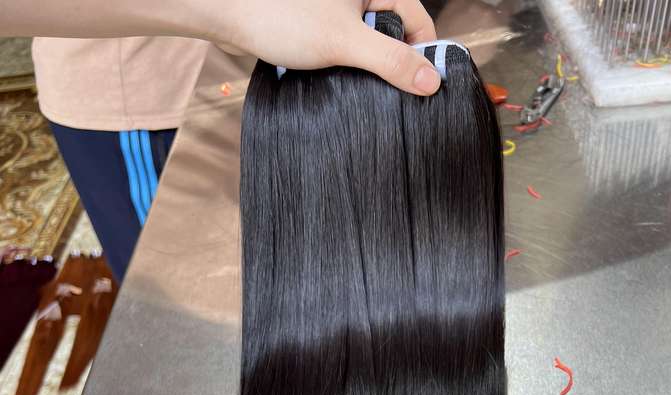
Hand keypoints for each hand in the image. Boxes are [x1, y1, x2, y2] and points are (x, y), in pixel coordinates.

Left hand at [207, 0, 440, 94]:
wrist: (227, 13)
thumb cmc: (282, 17)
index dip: (423, 54)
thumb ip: (390, 61)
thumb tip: (431, 83)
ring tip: (359, 90)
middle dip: (392, 65)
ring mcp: (338, 10)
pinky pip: (347, 49)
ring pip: (370, 45)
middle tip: (388, 97)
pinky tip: (339, 84)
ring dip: (367, 71)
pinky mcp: (320, 27)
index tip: (421, 89)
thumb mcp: (345, 43)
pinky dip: (347, 68)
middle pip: (396, 33)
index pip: (418, 18)